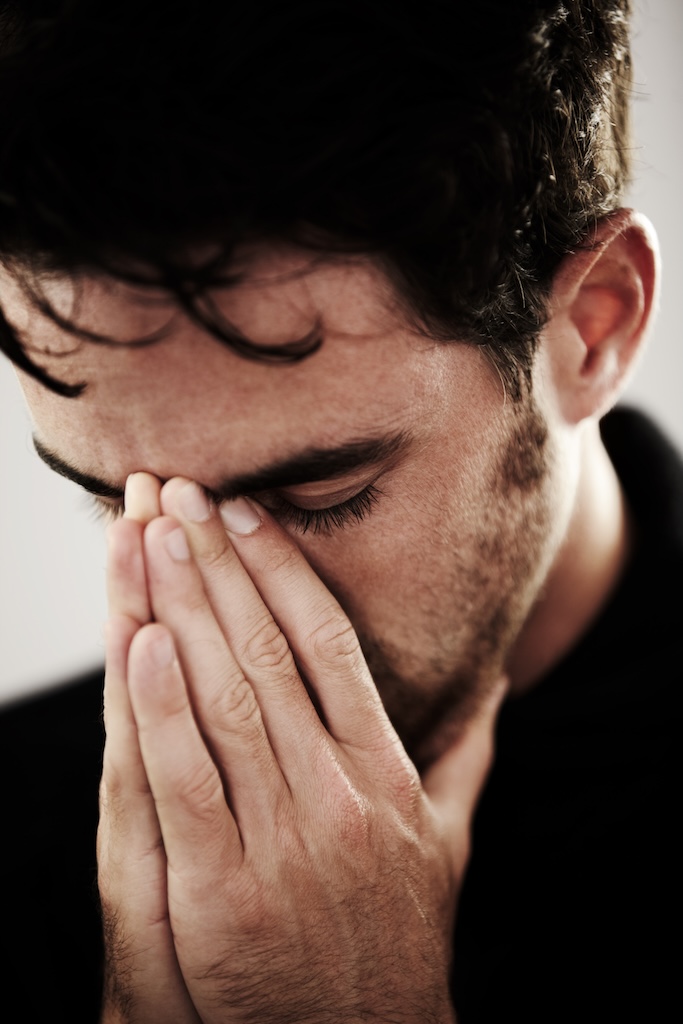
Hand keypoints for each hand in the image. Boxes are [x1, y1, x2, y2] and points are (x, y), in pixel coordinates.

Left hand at [98, 475, 505, 1023]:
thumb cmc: (398, 937)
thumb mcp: (449, 844)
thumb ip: (467, 757)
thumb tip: (497, 688)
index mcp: (385, 772)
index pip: (329, 644)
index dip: (284, 572)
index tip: (246, 514)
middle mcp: (338, 793)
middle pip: (267, 653)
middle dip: (218, 566)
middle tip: (180, 495)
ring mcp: (283, 841)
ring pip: (224, 699)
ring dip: (181, 609)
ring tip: (149, 536)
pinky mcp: (224, 894)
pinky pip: (186, 782)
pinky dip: (161, 707)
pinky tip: (141, 639)